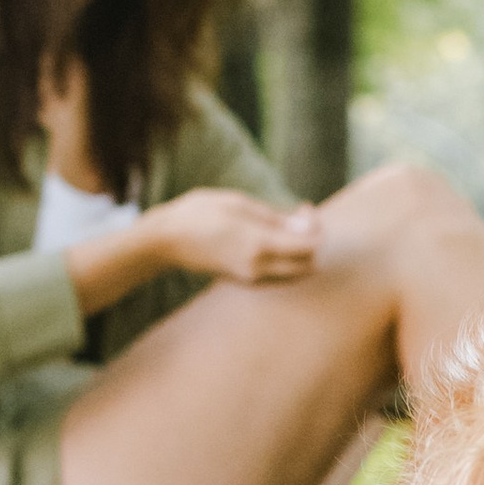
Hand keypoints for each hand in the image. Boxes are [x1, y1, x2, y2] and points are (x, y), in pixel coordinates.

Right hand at [154, 189, 320, 286]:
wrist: (166, 240)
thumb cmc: (199, 213)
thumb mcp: (238, 203)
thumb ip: (274, 218)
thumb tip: (303, 226)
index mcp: (259, 245)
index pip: (309, 246)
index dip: (316, 227)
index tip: (304, 207)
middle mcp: (259, 267)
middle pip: (308, 265)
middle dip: (312, 242)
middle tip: (300, 217)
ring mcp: (251, 278)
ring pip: (294, 273)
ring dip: (300, 252)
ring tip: (286, 224)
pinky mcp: (244, 281)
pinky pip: (278, 274)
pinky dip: (285, 259)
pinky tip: (272, 237)